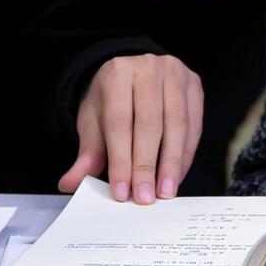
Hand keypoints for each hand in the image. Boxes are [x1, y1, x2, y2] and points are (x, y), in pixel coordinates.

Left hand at [58, 54, 203, 203]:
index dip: (121, 160)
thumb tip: (70, 183)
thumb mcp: (95, 122)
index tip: (122, 191)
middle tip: (145, 197)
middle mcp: (149, 68)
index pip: (119, 122)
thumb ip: (87, 153)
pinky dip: (186, 155)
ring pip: (176, 125)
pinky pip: (194, 126)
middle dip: (147, 165)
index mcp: (117, 73)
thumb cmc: (114, 101)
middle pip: (150, 124)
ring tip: (165, 192)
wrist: (135, 76)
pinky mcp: (195, 87)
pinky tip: (177, 175)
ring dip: (171, 163)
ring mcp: (176, 74)